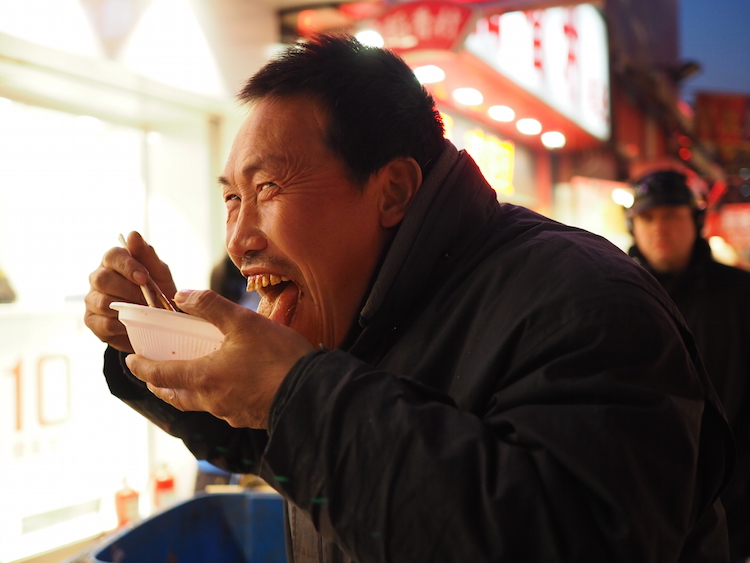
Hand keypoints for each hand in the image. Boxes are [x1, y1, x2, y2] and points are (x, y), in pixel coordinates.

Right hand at [84, 231, 176, 352]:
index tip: (144, 278)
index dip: (128, 266)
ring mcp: (92, 299)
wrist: (159, 324)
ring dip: (127, 308)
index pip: (112, 255)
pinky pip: (102, 323)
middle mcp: (99, 278)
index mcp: (114, 262)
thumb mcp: (159, 274)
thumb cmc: (158, 293)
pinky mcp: (92, 321)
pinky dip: (121, 325)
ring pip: (102, 302)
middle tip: (149, 300)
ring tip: (144, 312)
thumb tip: (133, 235)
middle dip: (129, 291)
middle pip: (103, 279)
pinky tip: (132, 324)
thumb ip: (147, 255)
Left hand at [125, 289, 314, 428]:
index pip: (159, 374)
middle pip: (173, 395)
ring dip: (184, 391)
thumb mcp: (244, 322)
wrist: (310, 393)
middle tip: (152, 372)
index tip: (130, 361)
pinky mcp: (247, 417)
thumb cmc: (277, 356)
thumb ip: (210, 306)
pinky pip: (220, 408)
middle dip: (159, 384)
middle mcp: (210, 400)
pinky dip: (211, 395)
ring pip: (197, 403)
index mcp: (203, 377)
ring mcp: (229, 412)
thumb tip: (181, 296)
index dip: (142, 367)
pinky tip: (226, 384)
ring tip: (186, 377)